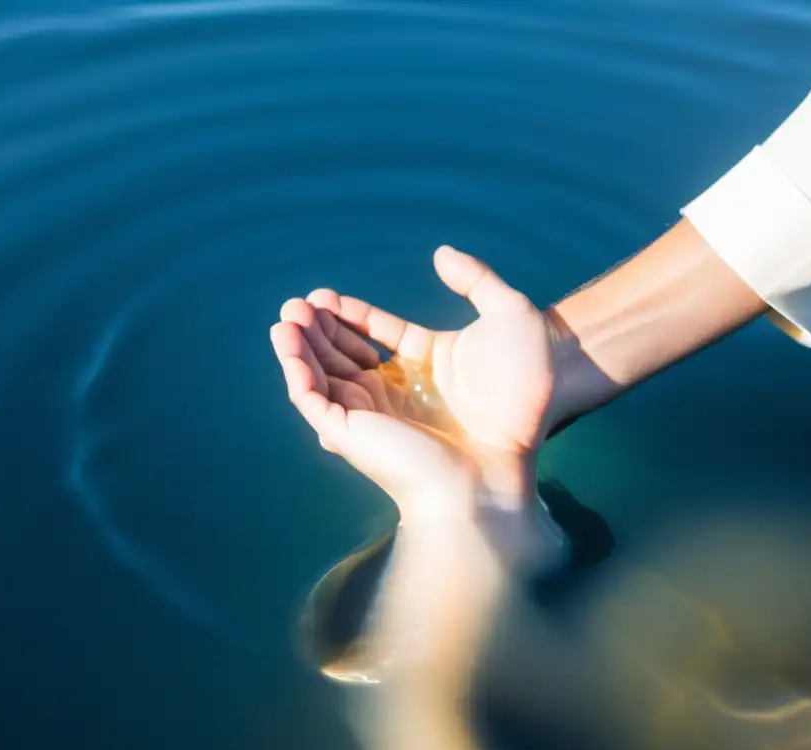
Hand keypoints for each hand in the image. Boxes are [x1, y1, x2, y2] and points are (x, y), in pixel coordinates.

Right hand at [304, 246, 560, 459]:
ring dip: (299, 349)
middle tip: (295, 305)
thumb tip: (440, 253)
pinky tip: (289, 345)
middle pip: (345, 355)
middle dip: (318, 330)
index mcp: (426, 367)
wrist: (521, 430)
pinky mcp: (358, 434)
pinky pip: (317, 403)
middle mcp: (399, 392)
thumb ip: (475, 278)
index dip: (351, 314)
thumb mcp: (507, 313)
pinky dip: (298, 376)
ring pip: (325, 378)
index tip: (326, 296)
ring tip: (285, 319)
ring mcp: (377, 414)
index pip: (376, 335)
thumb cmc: (525, 384)